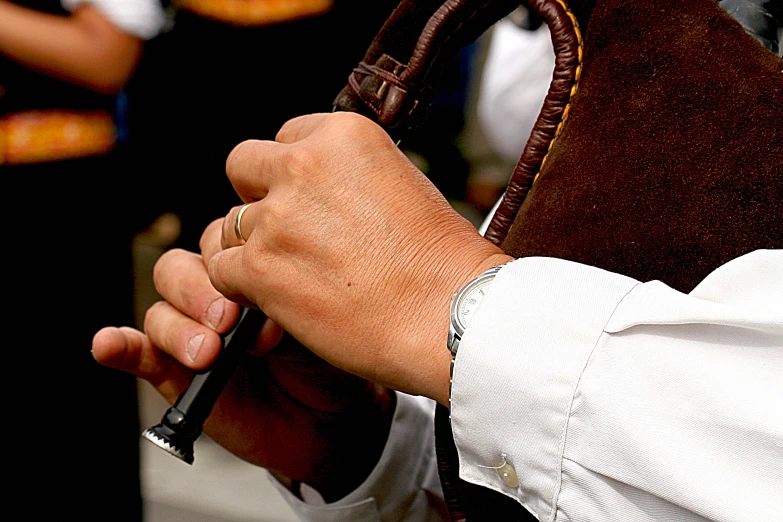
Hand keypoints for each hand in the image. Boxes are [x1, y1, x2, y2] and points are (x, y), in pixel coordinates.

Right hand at [92, 237, 394, 501]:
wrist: (330, 418)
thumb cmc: (326, 359)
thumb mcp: (314, 325)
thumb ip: (280, 306)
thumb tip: (255, 310)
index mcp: (249, 269)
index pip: (219, 242)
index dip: (235, 266)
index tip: (267, 306)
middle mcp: (214, 295)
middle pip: (180, 269)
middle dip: (200, 293)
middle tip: (227, 322)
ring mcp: (192, 332)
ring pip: (160, 312)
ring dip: (177, 328)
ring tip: (207, 354)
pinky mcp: (172, 372)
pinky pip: (137, 352)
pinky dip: (119, 346)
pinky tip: (109, 344)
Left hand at [210, 112, 511, 404]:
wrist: (449, 312)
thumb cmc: (441, 259)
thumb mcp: (402, 183)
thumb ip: (350, 175)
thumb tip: (320, 190)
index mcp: (343, 134)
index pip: (286, 138)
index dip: (291, 174)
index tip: (306, 203)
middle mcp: (303, 164)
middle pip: (243, 167)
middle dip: (258, 198)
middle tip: (285, 233)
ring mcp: (278, 216)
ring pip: (229, 224)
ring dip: (251, 248)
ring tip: (290, 276)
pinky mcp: (260, 267)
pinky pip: (223, 269)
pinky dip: (242, 287)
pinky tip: (275, 300)